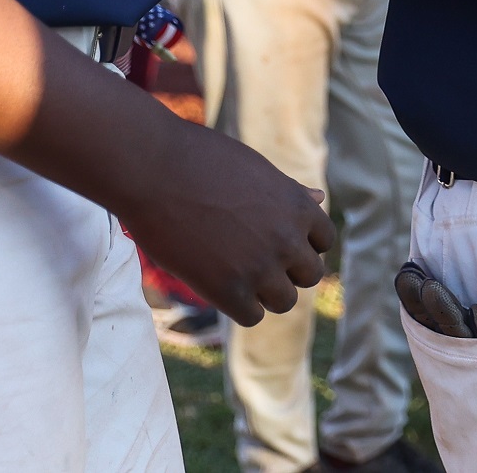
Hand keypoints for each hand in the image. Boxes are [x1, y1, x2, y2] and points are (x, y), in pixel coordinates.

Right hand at [116, 118, 334, 326]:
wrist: (152, 169)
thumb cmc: (200, 160)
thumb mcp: (255, 168)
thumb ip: (288, 191)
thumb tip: (319, 197)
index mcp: (299, 206)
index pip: (324, 241)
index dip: (302, 243)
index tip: (277, 240)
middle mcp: (288, 239)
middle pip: (310, 275)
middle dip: (287, 271)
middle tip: (255, 259)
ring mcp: (260, 267)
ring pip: (285, 301)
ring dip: (265, 293)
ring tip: (238, 274)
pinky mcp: (228, 290)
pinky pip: (252, 316)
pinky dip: (240, 307)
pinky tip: (220, 286)